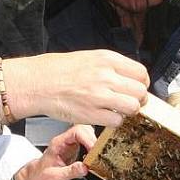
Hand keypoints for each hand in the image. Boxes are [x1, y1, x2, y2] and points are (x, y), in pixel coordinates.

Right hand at [2, 51, 149, 126]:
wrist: (37, 82)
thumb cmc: (59, 70)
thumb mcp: (89, 58)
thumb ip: (112, 67)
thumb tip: (130, 79)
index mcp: (107, 59)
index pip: (141, 73)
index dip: (142, 83)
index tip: (136, 88)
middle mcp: (106, 76)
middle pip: (140, 91)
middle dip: (138, 99)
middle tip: (129, 102)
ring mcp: (99, 96)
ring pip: (133, 107)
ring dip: (128, 111)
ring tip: (118, 110)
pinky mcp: (91, 114)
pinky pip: (117, 121)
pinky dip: (114, 122)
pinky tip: (105, 116)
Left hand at [13, 125, 95, 179]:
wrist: (35, 178)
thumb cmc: (40, 176)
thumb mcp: (55, 177)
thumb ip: (70, 171)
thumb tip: (85, 167)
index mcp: (59, 143)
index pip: (76, 132)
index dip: (88, 138)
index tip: (94, 150)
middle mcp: (65, 141)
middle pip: (84, 129)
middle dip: (94, 139)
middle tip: (99, 153)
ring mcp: (71, 144)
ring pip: (87, 133)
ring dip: (95, 141)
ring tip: (98, 154)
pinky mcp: (76, 149)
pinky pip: (88, 141)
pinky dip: (94, 146)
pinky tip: (95, 155)